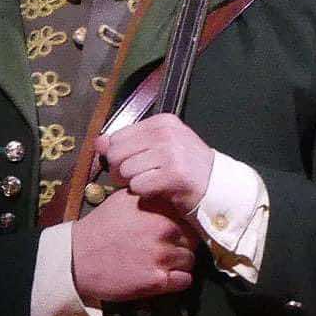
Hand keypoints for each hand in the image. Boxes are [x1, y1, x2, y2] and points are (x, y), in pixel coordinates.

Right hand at [69, 188, 196, 302]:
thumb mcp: (124, 199)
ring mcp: (162, 255)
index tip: (175, 231)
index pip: (189, 215)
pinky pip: (185, 280)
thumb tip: (171, 194)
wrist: (77, 259)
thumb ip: (151, 196)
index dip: (183, 224)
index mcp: (158, 206)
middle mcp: (164, 228)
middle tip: (166, 250)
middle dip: (182, 244)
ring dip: (179, 263)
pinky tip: (163, 277)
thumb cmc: (100, 228)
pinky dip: (178, 280)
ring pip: (190, 260)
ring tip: (161, 264)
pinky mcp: (157, 280)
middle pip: (193, 239)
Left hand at [94, 114, 215, 211]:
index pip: (117, 137)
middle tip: (139, 179)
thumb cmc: (185, 168)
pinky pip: (138, 186)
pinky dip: (144, 194)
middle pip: (117, 153)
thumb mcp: (158, 148)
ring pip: (127, 171)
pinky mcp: (174, 174)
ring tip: (152, 184)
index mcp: (162, 121)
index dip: (118, 157)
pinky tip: (159, 192)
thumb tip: (98, 142)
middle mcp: (167, 133)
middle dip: (122, 171)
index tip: (134, 166)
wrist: (217, 187)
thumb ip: (127, 143)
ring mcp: (172, 152)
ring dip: (135, 183)